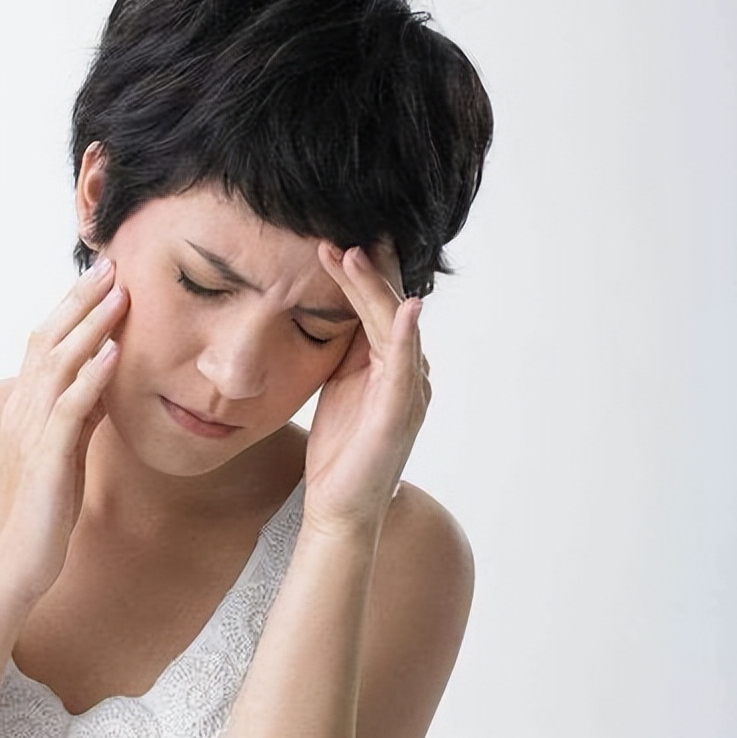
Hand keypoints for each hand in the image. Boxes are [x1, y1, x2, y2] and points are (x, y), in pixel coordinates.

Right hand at [0, 256, 127, 602]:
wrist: (12, 566)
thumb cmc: (41, 511)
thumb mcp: (66, 451)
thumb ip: (81, 413)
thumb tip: (105, 378)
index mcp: (29, 409)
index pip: (47, 343)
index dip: (72, 307)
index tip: (102, 276)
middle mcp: (25, 412)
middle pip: (49, 340)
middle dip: (81, 300)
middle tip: (111, 264)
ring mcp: (34, 433)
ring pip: (59, 365)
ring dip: (91, 325)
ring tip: (119, 293)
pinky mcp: (48, 459)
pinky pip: (71, 409)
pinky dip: (92, 377)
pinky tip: (114, 353)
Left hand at [303, 240, 431, 537]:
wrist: (339, 507)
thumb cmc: (339, 448)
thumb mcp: (337, 384)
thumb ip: (343, 347)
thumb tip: (328, 306)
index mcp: (389, 362)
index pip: (375, 305)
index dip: (359, 271)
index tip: (333, 237)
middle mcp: (407, 370)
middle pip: (387, 306)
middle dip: (367, 268)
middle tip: (343, 230)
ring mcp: (408, 390)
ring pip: (393, 326)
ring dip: (375, 288)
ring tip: (354, 253)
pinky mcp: (400, 413)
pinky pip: (404, 367)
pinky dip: (405, 335)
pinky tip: (405, 308)